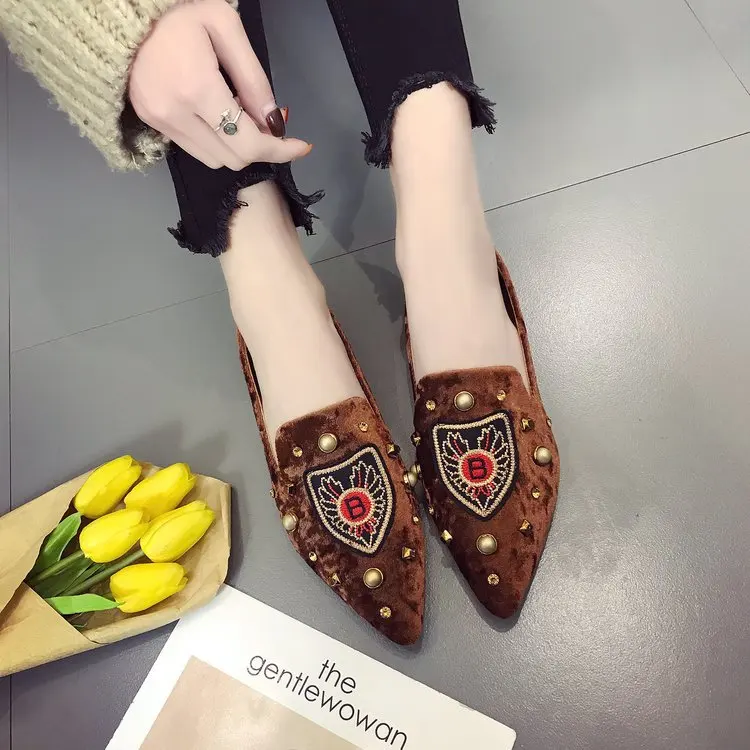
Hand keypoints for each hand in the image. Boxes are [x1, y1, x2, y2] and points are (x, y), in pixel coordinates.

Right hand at [129, 0, 309, 169]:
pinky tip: (216, 113)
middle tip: (266, 120)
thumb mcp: (225, 27)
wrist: (121, 12)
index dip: (279, 150)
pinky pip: (195, 149)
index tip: (300, 147)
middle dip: (259, 146)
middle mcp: (176, 114)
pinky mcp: (152, 123)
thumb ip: (253, 78)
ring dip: (236, 145)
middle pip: (234, 158)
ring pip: (215, 159)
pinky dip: (215, 140)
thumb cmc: (177, 12)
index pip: (248, 143)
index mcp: (196, 88)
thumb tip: (274, 121)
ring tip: (236, 110)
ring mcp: (160, 122)